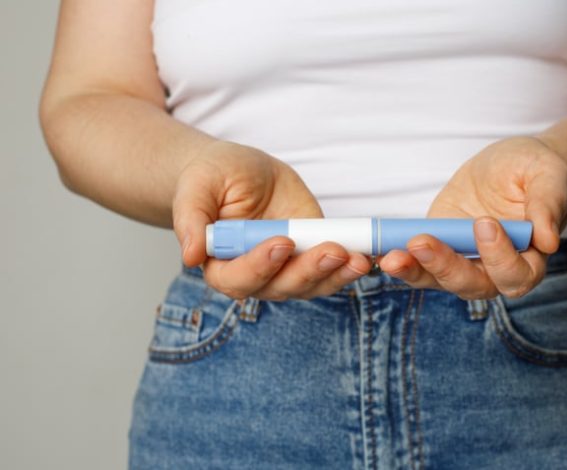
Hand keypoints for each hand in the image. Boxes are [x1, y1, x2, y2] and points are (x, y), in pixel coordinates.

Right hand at [172, 141, 370, 299]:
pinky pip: (331, 270)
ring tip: (357, 259)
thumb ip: (191, 218)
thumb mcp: (197, 186)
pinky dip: (348, 266)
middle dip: (309, 271)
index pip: (238, 278)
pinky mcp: (311, 255)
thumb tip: (190, 255)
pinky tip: (365, 256)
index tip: (281, 243)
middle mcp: (255, 275)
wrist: (239, 171)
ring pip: (311, 285)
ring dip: (336, 275)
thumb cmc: (212, 178)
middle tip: (333, 250)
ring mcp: (286, 269)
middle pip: (281, 287)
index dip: (260, 265)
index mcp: (220, 264)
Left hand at [377, 136, 566, 299]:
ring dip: (415, 270)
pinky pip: (419, 264)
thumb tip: (548, 240)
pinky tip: (383, 251)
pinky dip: (401, 260)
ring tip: (392, 257)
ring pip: (440, 280)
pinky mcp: (439, 250)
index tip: (485, 224)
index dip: (500, 256)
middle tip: (423, 243)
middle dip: (446, 267)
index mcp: (530, 258)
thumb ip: (548, 204)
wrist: (514, 166)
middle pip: (472, 285)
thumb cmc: (537, 172)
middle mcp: (496, 270)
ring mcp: (464, 262)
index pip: (516, 272)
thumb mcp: (548, 176)